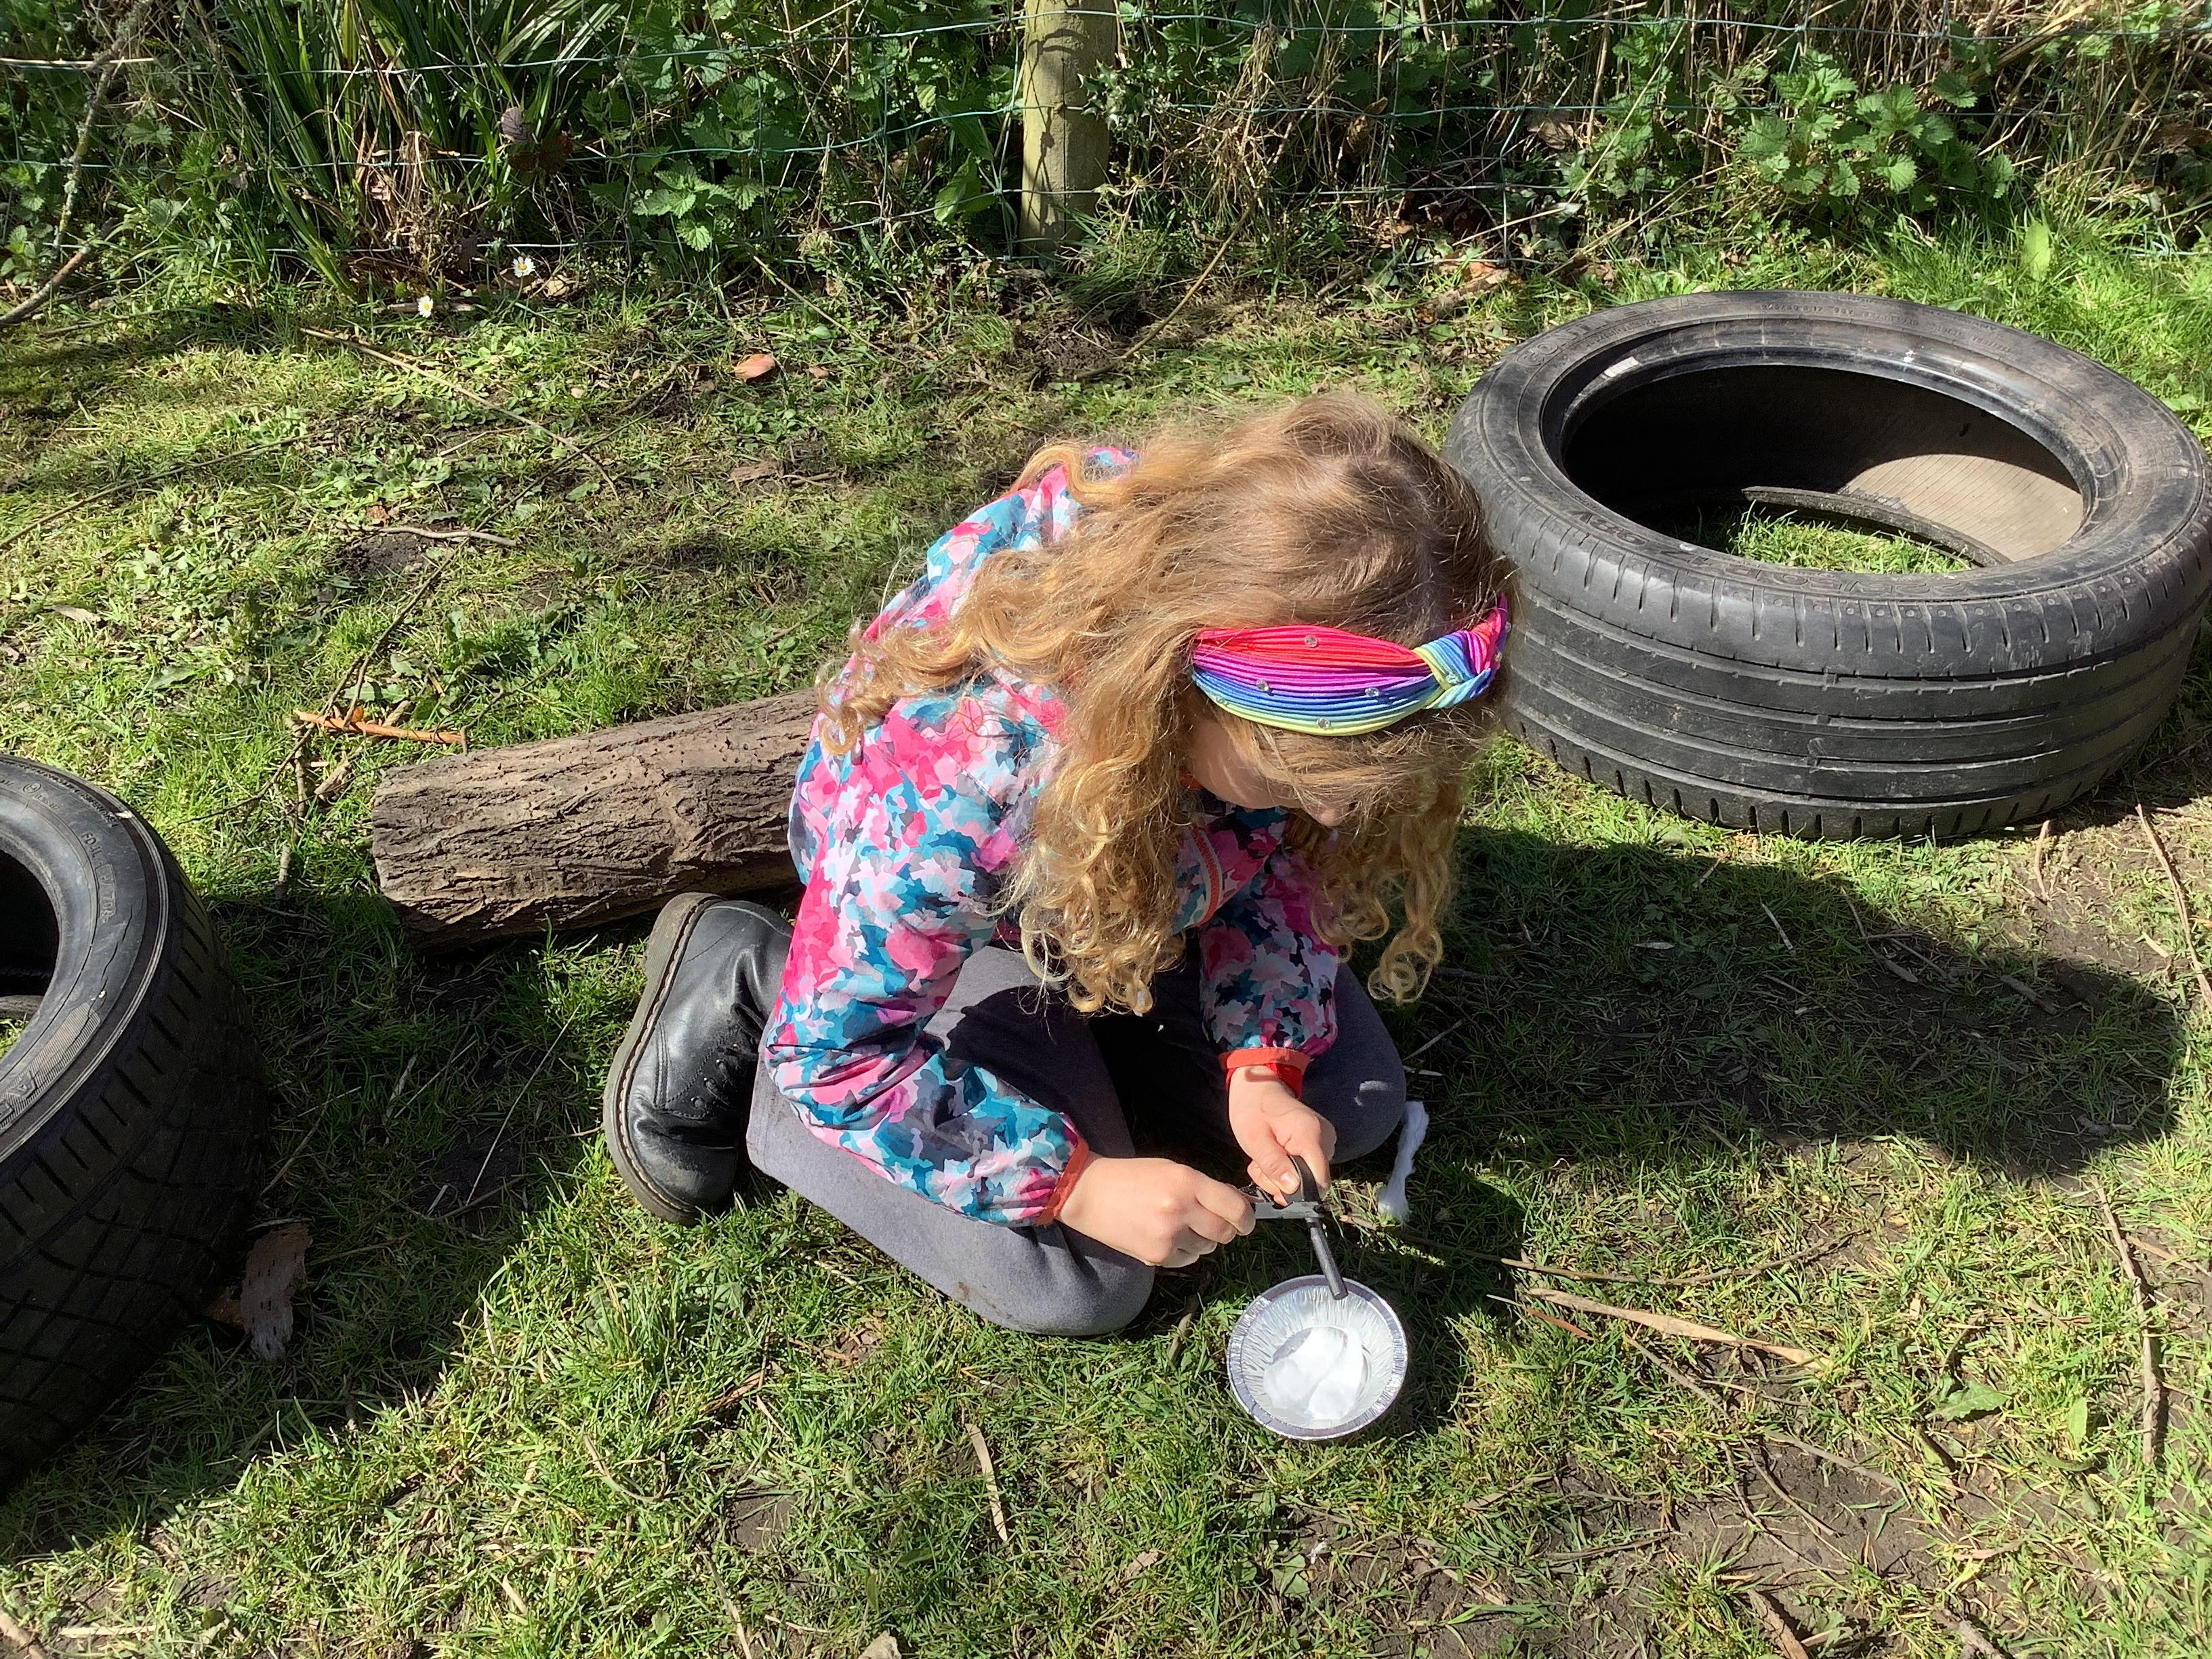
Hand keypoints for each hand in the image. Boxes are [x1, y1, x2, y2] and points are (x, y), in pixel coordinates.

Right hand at [1057, 1156, 1254, 1267]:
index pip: (1235, 1208)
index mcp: (1187, 1182)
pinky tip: (1164, 1236)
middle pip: (1225, 1232)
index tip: (1246, 1222)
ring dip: (1201, 1240)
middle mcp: (1180, 1209)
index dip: (1246, 1218)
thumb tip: (1237, 1205)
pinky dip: (1183, 1251)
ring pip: (1206, 1248)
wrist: (1089, 1194)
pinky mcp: (1156, 1256)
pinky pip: (1186, 1259)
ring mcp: (1167, 1236)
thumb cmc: (1133, 1177)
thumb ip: (1205, 1187)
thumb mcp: (1173, 1170)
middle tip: (1215, 1224)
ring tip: (1179, 1225)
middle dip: (1226, 1230)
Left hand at [1228, 1069, 1335, 1198]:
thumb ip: (1273, 1164)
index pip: (1320, 1180)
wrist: (1258, 1088)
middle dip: (1284, 1184)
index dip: (1298, 1193)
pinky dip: (1287, 1169)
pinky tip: (1273, 1157)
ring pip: (1309, 1178)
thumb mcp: (1254, 1139)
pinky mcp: (1321, 1143)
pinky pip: (1308, 1169)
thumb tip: (1293, 1188)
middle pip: (1313, 1181)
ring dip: (1282, 1177)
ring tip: (1263, 1160)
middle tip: (1260, 1168)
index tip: (1273, 1188)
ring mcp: (1325, 1140)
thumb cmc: (1252, 1109)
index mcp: (1309, 1133)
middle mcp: (1325, 1137)